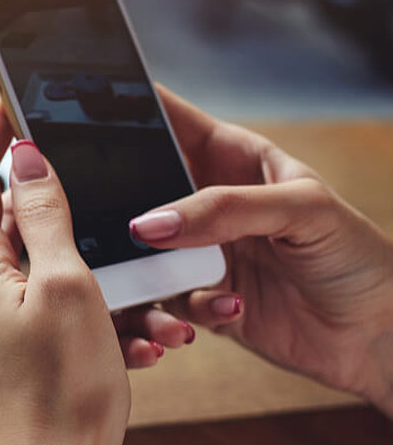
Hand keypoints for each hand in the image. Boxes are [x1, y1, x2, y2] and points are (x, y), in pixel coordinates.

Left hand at [0, 98, 129, 443]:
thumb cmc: (58, 393)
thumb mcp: (64, 286)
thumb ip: (43, 216)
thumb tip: (24, 157)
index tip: (11, 97)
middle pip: (10, 222)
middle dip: (64, 212)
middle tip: (103, 205)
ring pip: (41, 274)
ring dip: (93, 278)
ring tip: (145, 309)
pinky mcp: (8, 355)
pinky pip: (49, 316)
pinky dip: (88, 317)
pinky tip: (134, 342)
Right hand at [130, 86, 392, 416]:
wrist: (378, 336)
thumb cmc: (358, 256)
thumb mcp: (302, 210)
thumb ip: (225, 209)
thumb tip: (149, 224)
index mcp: (229, 158)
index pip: (167, 119)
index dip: (125, 107)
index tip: (81, 110)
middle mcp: (205, 202)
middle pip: (137, 187)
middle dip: (117, 200)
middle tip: (106, 215)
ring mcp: (198, 250)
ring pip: (139, 251)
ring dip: (144, 270)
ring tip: (173, 284)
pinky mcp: (197, 297)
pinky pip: (161, 300)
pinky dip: (177, 310)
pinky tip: (228, 308)